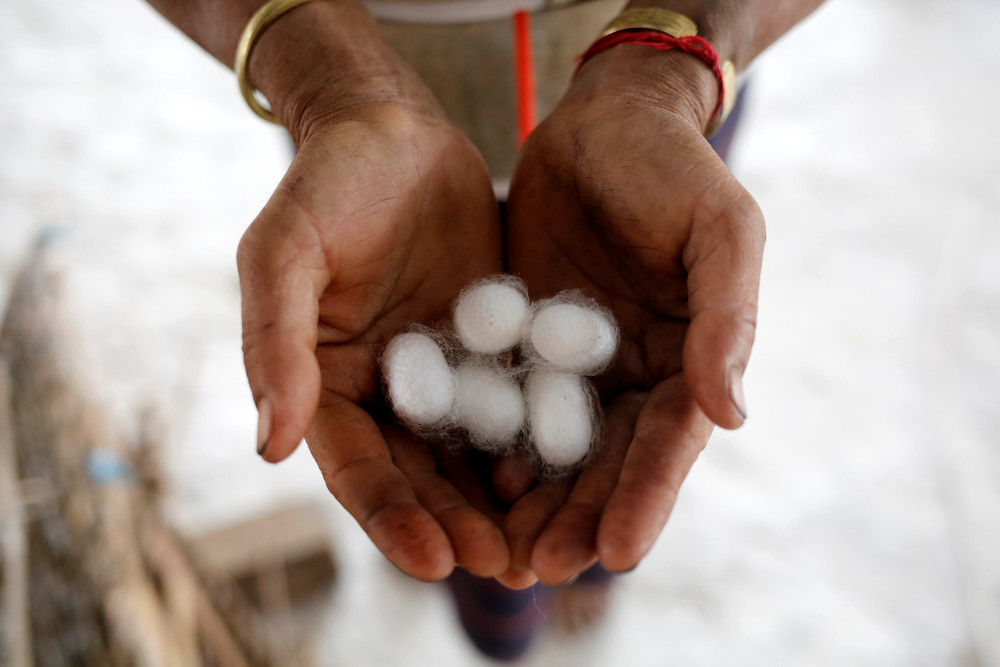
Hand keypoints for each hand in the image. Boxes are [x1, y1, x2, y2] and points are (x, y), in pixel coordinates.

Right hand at [238, 101, 508, 580]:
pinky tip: (575, 471)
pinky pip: (517, 400)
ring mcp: (442, 371)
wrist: (394, 131)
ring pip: (472, 451)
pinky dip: (538, 439)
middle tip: (505, 565)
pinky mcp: (491, 346)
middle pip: (419, 474)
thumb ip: (274, 341)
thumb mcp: (284, 251)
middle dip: (457, 524)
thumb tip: (272, 446)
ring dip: (502, 501)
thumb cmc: (325, 184)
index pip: (355, 466)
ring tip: (543, 542)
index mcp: (326, 383)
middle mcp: (385, 391)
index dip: (389, 515)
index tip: (431, 558)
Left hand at [500, 47, 764, 584]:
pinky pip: (502, 398)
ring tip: (496, 549)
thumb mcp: (720, 230)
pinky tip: (463, 479)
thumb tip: (732, 416)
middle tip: (536, 568)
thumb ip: (727, 318)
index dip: (646, 497)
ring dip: (527, 500)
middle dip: (576, 518)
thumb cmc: (677, 169)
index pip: (667, 443)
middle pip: (604, 462)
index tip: (617, 552)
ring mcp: (572, 362)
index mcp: (687, 360)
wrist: (606, 120)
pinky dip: (486, 442)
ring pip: (550, 446)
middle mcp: (630, 374)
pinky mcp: (521, 339)